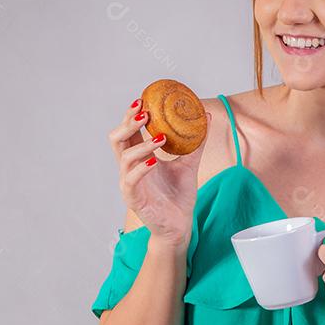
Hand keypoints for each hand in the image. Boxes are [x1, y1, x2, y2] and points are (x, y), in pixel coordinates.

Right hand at [108, 97, 210, 247]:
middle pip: (117, 138)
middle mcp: (130, 167)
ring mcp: (128, 182)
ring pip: (124, 156)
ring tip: (161, 138)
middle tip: (145, 113)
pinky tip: (155, 161)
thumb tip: (207, 117)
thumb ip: (196, 142)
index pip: (129, 130)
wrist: (179, 224)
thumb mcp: (190, 163)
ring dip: (142, 144)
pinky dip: (142, 167)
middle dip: (129, 123)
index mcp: (140, 156)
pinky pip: (131, 179)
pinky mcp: (132, 197)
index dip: (132, 115)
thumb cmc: (179, 194)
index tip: (143, 99)